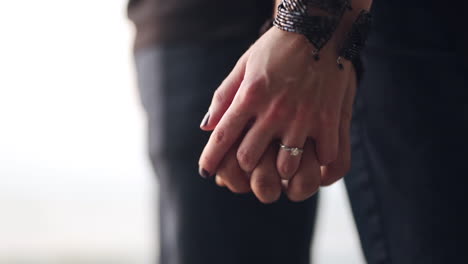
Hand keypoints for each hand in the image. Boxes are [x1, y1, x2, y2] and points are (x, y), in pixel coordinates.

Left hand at [199, 26, 355, 191]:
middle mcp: (274, 110)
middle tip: (252, 159)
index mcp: (250, 95)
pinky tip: (313, 152)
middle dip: (245, 164)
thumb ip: (224, 96)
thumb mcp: (245, 65)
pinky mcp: (328, 120)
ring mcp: (303, 117)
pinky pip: (322, 157)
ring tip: (283, 159)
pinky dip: (317, 160)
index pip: (223, 136)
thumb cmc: (278, 48)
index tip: (205, 172)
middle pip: (248, 158)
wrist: (321, 29)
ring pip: (284, 166)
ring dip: (281, 167)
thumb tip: (206, 126)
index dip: (210, 158)